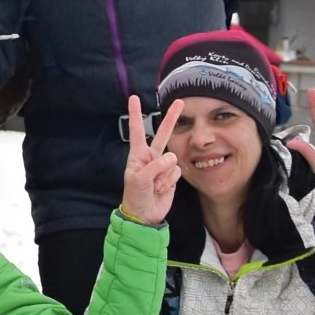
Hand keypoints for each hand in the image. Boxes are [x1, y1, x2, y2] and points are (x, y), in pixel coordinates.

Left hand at [120, 97, 186, 224]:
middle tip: (180, 102)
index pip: (137, 131)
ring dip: (164, 175)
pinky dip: (170, 181)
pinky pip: (177, 171)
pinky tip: (162, 189)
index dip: (135, 114)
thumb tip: (171, 158)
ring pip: (172, 159)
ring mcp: (162, 166)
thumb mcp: (140, 179)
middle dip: (171, 118)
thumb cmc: (135, 196)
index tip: (133, 97)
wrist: (145, 216)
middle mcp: (151, 157)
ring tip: (155, 186)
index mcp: (138, 155)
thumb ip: (155, 166)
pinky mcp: (172, 176)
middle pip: (163, 134)